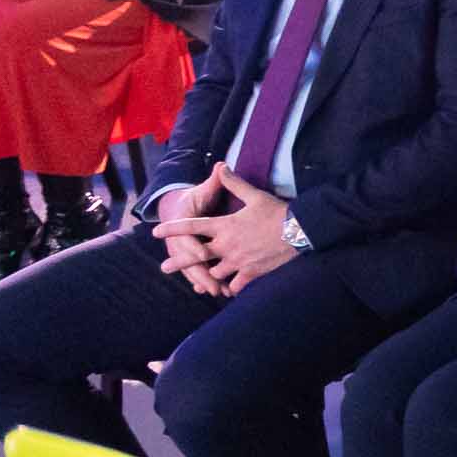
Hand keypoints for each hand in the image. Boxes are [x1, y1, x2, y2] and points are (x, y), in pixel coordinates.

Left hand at [151, 163, 297, 292]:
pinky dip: (231, 288)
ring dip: (210, 275)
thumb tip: (221, 166)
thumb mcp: (254, 195)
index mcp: (224, 226)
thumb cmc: (277, 212)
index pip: (192, 227)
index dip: (172, 229)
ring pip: (215, 273)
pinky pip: (236, 285)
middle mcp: (227, 245)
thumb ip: (234, 183)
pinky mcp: (252, 272)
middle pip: (196, 256)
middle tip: (164, 267)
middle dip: (179, 262)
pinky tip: (229, 290)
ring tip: (205, 280)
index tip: (156, 232)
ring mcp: (239, 261)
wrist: (300, 231)